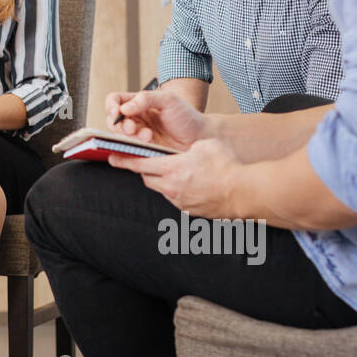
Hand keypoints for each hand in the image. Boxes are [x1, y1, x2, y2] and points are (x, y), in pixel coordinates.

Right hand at [105, 89, 205, 151]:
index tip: (117, 112)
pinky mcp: (143, 149)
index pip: (115, 100)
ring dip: (131, 137)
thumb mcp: (169, 100)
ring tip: (148, 136)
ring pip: (121, 136)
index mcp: (138, 103)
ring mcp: (139, 134)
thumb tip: (124, 108)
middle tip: (132, 128)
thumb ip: (146, 99)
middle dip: (120, 125)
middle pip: (114, 121)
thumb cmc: (187, 116)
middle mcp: (136, 118)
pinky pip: (130, 149)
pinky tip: (150, 144)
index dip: (111, 106)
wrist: (200, 137)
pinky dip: (137, 147)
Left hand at [110, 138, 241, 218]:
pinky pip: (177, 200)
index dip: (124, 160)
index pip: (139, 164)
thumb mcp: (205, 145)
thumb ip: (188, 147)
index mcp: (172, 169)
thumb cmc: (228, 167)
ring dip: (161, 181)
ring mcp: (180, 202)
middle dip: (143, 170)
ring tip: (172, 174)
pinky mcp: (190, 211)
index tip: (111, 157)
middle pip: (147, 178)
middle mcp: (172, 187)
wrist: (245, 193)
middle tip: (142, 163)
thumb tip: (186, 151)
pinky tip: (190, 186)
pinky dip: (177, 191)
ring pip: (162, 190)